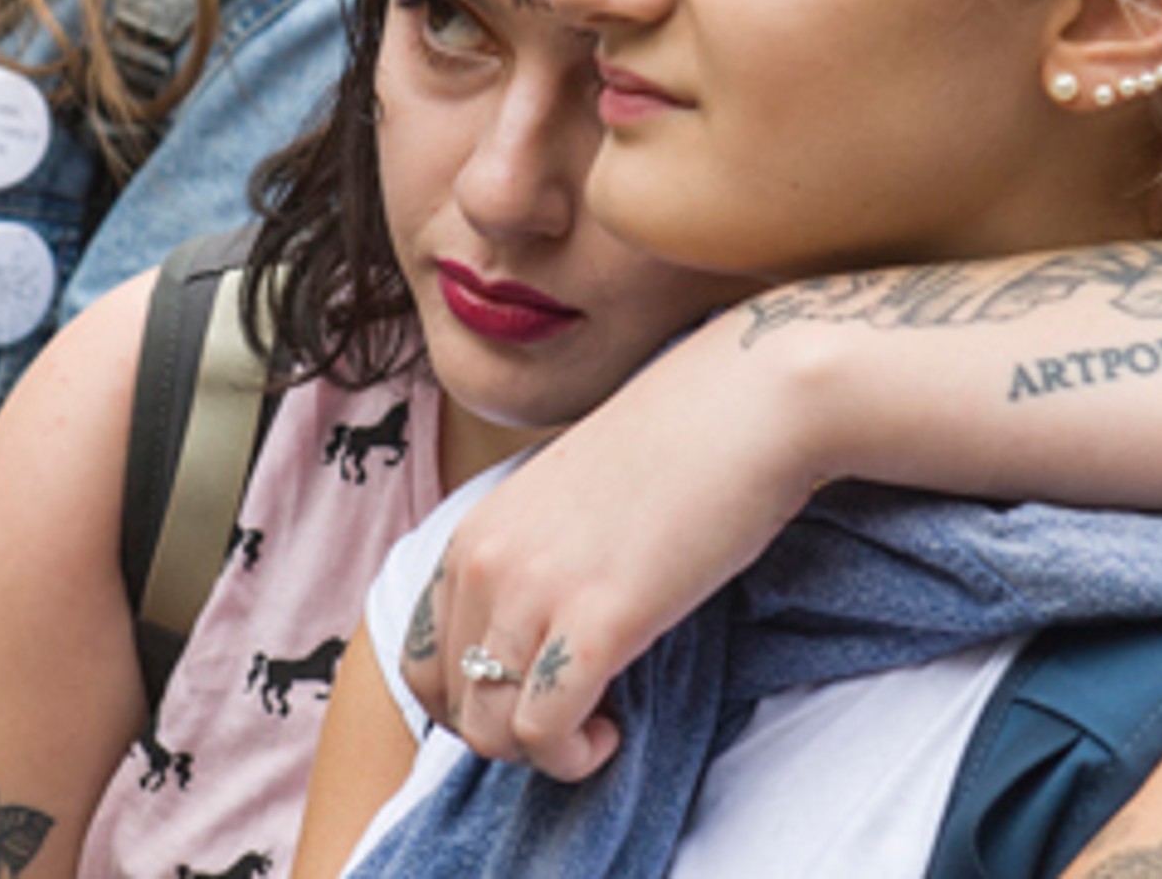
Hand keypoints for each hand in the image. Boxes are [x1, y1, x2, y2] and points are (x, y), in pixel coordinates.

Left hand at [401, 312, 818, 779]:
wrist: (742, 406)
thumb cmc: (675, 449)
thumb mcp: (567, 503)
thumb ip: (535, 560)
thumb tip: (538, 633)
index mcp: (473, 533)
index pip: (419, 658)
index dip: (471, 698)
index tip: (530, 694)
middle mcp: (484, 564)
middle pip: (449, 704)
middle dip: (505, 732)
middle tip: (569, 715)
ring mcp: (533, 592)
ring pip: (488, 731)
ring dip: (541, 751)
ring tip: (597, 723)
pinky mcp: (596, 622)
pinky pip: (543, 732)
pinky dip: (572, 755)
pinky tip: (612, 731)